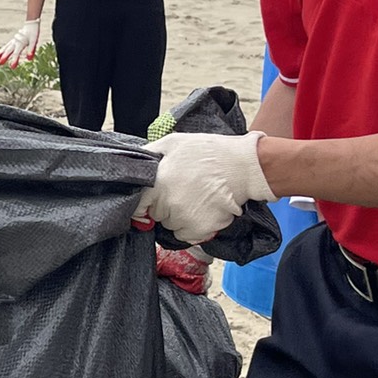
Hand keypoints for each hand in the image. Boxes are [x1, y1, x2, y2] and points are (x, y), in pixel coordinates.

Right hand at [0, 18, 42, 67]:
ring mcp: (13, 41)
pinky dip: (2, 50)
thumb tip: (29, 58)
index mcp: (21, 43)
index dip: (14, 60)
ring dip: (1, 53)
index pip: (17, 53)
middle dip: (4, 57)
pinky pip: (6, 46)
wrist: (31, 24)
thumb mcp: (34, 41)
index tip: (12, 67)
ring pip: (6, 47)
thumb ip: (31, 50)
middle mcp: (16, 42)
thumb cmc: (33, 33)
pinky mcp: (13, 41)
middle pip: (9, 50)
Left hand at [137, 130, 269, 242]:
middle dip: (165, 205)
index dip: (145, 202)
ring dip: (179, 217)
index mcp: (157, 183)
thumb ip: (149, 153)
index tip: (153, 199)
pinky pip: (186, 235)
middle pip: (156, 215)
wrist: (243, 166)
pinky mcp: (200, 230)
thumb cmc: (208, 152)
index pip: (138, 206)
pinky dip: (193, 227)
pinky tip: (203, 209)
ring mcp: (184, 219)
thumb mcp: (173, 142)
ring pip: (171, 226)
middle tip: (183, 190)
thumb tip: (134, 162)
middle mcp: (168, 204)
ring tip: (196, 198)